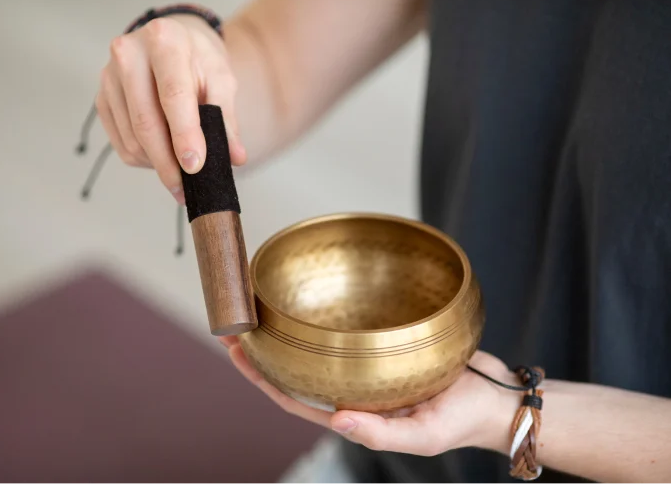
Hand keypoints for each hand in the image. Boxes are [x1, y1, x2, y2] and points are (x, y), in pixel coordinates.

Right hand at [96, 14, 245, 203]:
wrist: (172, 40)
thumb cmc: (199, 59)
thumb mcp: (221, 80)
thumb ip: (226, 119)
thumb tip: (235, 157)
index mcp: (164, 41)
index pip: (173, 96)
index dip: (184, 135)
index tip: (195, 167)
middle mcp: (129, 54)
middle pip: (146, 122)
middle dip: (167, 163)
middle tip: (185, 190)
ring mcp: (109, 77)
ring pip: (131, 138)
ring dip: (156, 164)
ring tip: (179, 174)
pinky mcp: (102, 98)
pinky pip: (120, 142)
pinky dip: (143, 159)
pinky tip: (162, 159)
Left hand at [221, 336, 518, 455]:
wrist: (497, 397)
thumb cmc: (464, 421)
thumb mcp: (423, 435)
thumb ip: (380, 433)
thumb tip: (336, 419)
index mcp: (354, 414)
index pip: (295, 399)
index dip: (263, 380)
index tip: (238, 355)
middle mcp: (354, 391)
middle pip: (298, 372)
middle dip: (265, 354)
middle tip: (237, 327)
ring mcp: (367, 369)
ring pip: (319, 351)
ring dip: (290, 334)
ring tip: (265, 311)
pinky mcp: (386, 346)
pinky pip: (349, 333)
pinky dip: (328, 320)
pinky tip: (318, 301)